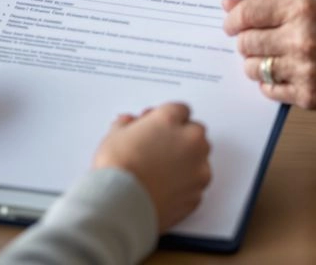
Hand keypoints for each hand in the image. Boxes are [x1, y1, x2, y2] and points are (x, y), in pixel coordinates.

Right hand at [92, 103, 210, 230]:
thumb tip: (129, 125)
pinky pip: (195, 184)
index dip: (166, 119)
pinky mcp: (197, 195)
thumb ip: (128, 124)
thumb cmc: (118, 169)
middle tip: (158, 148)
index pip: (180, 110)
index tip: (156, 127)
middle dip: (180, 138)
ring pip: (200, 159)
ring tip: (162, 171)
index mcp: (171, 119)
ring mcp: (197, 170)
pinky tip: (166, 188)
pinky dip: (185, 185)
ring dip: (187, 161)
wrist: (121, 205)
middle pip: (195, 131)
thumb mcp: (114, 135)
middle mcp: (190, 141)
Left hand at [222, 0, 315, 110]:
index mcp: (303, 6)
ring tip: (266, 57)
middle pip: (247, 41)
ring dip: (255, 62)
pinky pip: (271, 90)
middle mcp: (301, 38)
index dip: (233, 18)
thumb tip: (231, 3)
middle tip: (249, 39)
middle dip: (244, 40)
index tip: (230, 21)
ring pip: (255, 67)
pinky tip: (281, 73)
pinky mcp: (310, 96)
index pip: (248, 12)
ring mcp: (305, 69)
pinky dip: (270, 82)